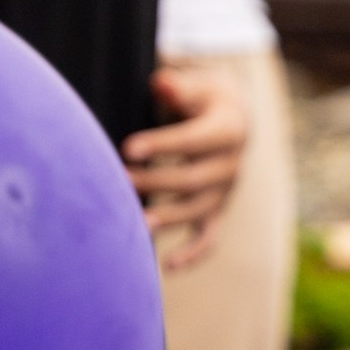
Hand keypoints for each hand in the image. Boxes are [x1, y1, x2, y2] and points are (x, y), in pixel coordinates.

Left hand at [124, 66, 248, 271]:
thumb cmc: (202, 96)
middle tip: (118, 180)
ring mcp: (225, 191)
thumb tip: (163, 83)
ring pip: (197, 210)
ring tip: (135, 224)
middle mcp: (231, 165)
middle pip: (192, 179)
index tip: (127, 149)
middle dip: (154, 182)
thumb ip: (177, 87)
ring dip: (166, 218)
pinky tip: (168, 266)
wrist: (231, 116)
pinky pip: (210, 236)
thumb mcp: (196, 83)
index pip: (194, 140)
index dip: (162, 145)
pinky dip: (193, 254)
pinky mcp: (217, 209)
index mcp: (228, 130)